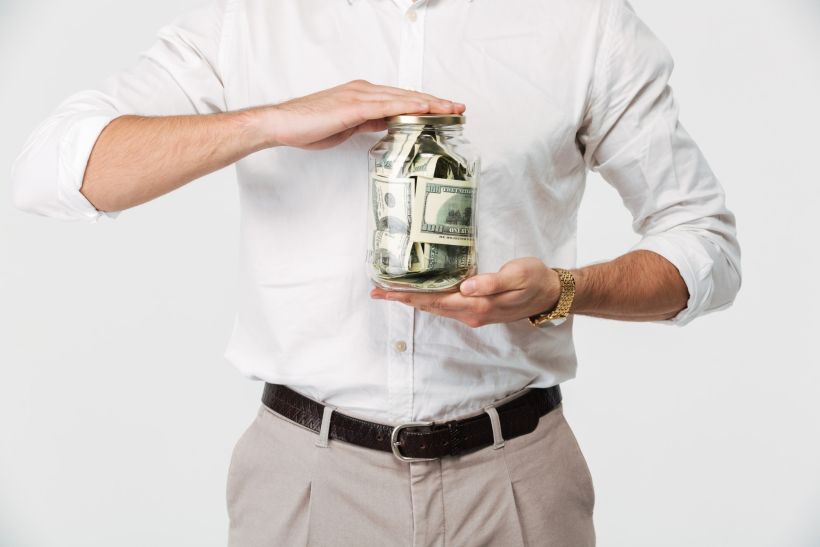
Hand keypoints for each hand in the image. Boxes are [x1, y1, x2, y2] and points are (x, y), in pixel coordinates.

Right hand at [261, 79, 465, 149]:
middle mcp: (364, 91)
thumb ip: (368, 123)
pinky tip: (424, 109)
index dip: (424, 104)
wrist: (282, 124)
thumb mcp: (346, 126)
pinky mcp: (353, 106)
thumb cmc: (308, 126)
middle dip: (435, 102)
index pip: (400, 99)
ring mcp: (359, 96)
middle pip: (407, 95)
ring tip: (450, 109)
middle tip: (458, 108)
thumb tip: (386, 126)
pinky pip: (387, 105)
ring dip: (428, 103)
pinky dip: (408, 106)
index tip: (444, 110)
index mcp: (362, 96)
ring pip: (402, 98)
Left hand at [370, 257, 560, 327]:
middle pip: (430, 306)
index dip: (410, 296)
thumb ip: (491, 282)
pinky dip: (429, 299)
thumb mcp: (517, 275)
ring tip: (391, 293)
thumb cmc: (535, 279)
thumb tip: (466, 285)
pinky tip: (421, 294)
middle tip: (377, 292)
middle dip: (403, 299)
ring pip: (437, 307)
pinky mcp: (477, 309)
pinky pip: (446, 305)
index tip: (386, 292)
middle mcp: (472, 312)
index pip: (436, 300)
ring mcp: (474, 313)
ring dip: (414, 301)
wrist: (550, 293)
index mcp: (478, 304)